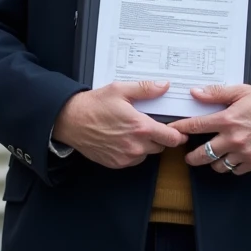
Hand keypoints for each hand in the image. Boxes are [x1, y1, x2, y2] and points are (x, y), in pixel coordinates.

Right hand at [52, 81, 188, 168]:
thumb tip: (164, 86)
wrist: (70, 121)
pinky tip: (123, 139)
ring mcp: (126, 157)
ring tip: (133, 131)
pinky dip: (133, 152)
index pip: (172, 138)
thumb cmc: (94, 105)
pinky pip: (134, 160)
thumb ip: (145, 89)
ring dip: (146, 145)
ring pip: (148, 154)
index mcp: (140, 127)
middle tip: (150, 125)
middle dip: (160, 137)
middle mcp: (136, 146)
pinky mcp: (116, 163)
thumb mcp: (120, 90)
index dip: (178, 135)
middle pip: (161, 146)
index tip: (179, 131)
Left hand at [168, 85, 250, 175]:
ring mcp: (244, 152)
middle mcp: (234, 138)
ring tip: (212, 155)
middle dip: (191, 156)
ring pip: (218, 165)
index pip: (196, 126)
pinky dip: (230, 166)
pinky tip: (231, 157)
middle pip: (202, 154)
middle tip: (188, 155)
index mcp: (228, 119)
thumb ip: (216, 93)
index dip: (181, 128)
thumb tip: (195, 92)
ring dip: (212, 161)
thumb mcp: (240, 91)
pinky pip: (235, 170)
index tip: (172, 131)